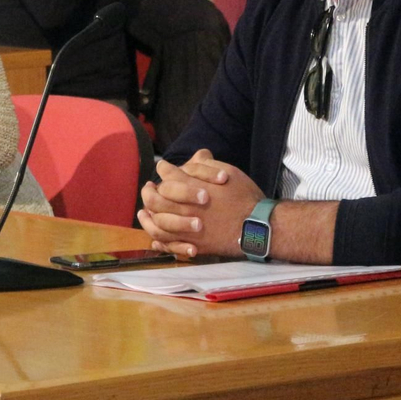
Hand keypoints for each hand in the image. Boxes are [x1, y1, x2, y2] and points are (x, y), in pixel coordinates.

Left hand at [136, 150, 263, 257]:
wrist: (257, 226)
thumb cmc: (244, 196)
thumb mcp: (228, 172)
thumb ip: (207, 165)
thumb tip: (197, 155)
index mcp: (191, 187)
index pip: (167, 174)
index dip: (163, 169)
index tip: (162, 167)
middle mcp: (184, 207)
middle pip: (154, 199)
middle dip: (148, 191)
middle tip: (148, 188)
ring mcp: (186, 228)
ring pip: (156, 223)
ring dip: (147, 217)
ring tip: (143, 213)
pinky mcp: (192, 243)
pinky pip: (168, 244)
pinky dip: (158, 240)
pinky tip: (154, 236)